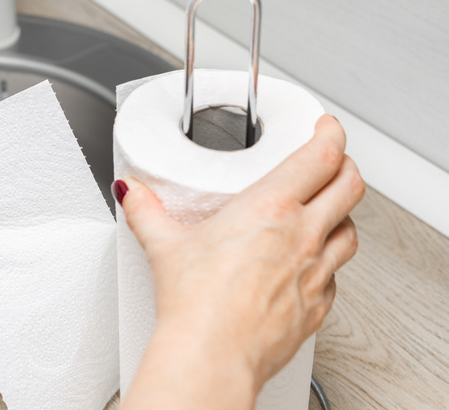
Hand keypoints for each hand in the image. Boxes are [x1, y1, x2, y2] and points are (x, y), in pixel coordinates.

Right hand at [119, 114, 363, 407]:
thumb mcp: (165, 246)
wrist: (213, 355)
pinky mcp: (316, 307)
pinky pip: (336, 277)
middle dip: (345, 168)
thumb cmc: (196, 304)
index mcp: (271, 209)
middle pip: (350, 187)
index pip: (321, 157)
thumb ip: (146, 212)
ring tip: (325, 213)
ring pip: (351, 231)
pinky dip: (329, 264)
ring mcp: (316, 273)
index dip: (331, 135)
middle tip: (332, 163)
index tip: (326, 128)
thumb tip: (132, 194)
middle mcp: (303, 237)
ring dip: (343, 216)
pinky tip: (309, 267)